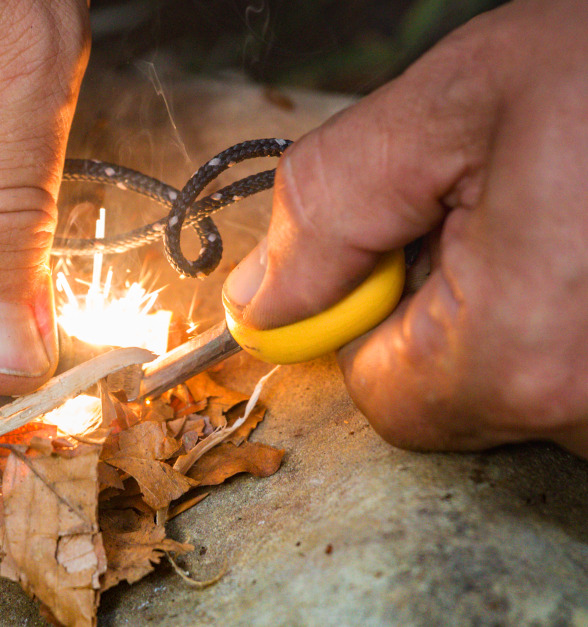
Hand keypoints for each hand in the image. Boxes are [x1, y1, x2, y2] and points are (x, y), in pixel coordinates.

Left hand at [224, 0, 587, 457]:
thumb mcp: (455, 104)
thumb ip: (334, 209)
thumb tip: (262, 302)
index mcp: (523, 353)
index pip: (381, 394)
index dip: (377, 315)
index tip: (413, 243)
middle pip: (460, 400)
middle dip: (459, 309)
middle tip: (523, 212)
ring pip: (531, 388)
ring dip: (531, 311)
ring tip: (576, 220)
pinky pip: (581, 376)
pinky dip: (574, 319)